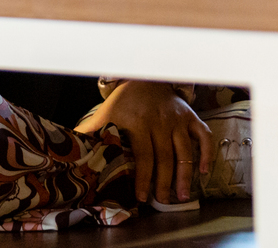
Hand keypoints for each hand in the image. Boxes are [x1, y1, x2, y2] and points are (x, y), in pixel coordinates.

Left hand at [75, 81, 211, 203]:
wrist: (146, 76)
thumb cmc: (123, 102)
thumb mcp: (105, 115)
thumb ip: (91, 134)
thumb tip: (70, 154)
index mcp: (137, 122)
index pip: (143, 154)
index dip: (144, 177)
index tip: (143, 197)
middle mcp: (160, 121)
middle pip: (165, 157)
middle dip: (165, 182)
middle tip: (163, 201)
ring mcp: (177, 119)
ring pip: (185, 151)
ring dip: (185, 175)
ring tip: (182, 195)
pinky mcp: (190, 116)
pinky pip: (203, 136)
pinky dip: (207, 154)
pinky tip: (204, 171)